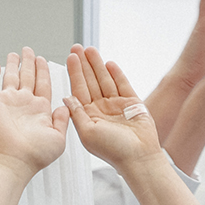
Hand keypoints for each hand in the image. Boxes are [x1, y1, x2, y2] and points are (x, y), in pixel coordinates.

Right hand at [0, 48, 68, 180]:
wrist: (13, 160)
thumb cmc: (35, 155)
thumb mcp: (58, 138)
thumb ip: (63, 121)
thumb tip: (66, 106)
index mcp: (40, 110)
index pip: (43, 84)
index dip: (43, 71)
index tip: (43, 60)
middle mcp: (24, 104)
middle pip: (28, 77)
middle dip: (29, 63)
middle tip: (29, 50)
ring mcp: (7, 102)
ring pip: (11, 77)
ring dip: (13, 65)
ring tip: (15, 54)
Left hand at [64, 46, 162, 170]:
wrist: (138, 157)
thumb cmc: (113, 151)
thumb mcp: (87, 133)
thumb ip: (77, 114)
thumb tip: (66, 97)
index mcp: (89, 117)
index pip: (79, 90)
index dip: (75, 73)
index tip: (70, 57)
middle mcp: (101, 109)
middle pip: (90, 82)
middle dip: (84, 64)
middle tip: (77, 47)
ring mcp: (116, 105)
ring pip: (105, 80)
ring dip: (97, 65)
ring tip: (91, 50)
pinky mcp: (132, 103)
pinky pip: (123, 84)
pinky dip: (116, 73)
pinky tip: (108, 63)